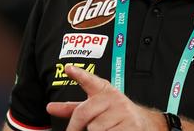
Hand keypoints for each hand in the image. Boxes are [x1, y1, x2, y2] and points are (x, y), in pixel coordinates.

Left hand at [46, 65, 165, 130]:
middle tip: (79, 130)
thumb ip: (72, 108)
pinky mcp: (130, 125)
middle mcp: (113, 98)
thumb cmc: (114, 116)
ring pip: (94, 129)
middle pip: (83, 114)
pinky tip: (114, 130)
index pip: (90, 80)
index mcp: (103, 91)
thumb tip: (50, 107)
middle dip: (77, 127)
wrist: (143, 124)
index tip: (68, 68)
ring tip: (107, 128)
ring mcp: (122, 111)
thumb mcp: (95, 109)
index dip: (79, 74)